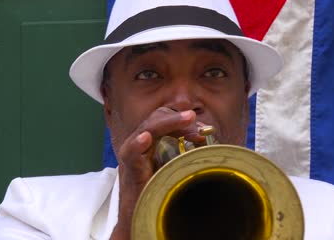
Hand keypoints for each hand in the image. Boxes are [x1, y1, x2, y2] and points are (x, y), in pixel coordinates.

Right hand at [110, 107, 203, 239]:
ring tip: (188, 118)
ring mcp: (133, 154)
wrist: (141, 215)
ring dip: (168, 122)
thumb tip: (205, 135)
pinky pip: (131, 153)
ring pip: (147, 128)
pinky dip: (138, 144)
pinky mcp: (129, 170)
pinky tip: (146, 138)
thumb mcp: (177, 165)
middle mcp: (140, 143)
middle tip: (196, 121)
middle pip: (156, 118)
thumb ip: (187, 150)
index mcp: (152, 140)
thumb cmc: (160, 189)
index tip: (203, 130)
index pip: (164, 118)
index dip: (183, 120)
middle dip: (178, 119)